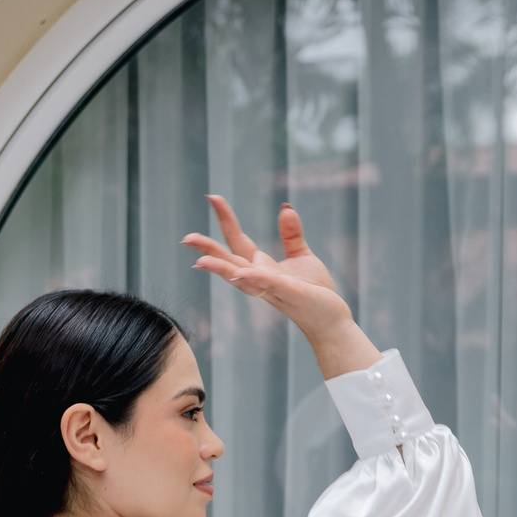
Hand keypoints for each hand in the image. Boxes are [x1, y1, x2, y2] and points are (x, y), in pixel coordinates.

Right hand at [183, 197, 382, 377]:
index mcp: (260, 267)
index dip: (226, 220)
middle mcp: (260, 279)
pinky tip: (241, 273)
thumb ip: (291, 234)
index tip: (212, 197)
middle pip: (229, 261)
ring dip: (222, 269)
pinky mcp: (290, 293)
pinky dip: (254, 277)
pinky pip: (269, 284)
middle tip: (186, 237)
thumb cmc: (314, 292)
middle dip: (208, 250)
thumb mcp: (301, 257)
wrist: (331, 319)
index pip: (237, 241)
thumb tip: (285, 208)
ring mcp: (272, 288)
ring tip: (201, 261)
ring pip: (241, 277)